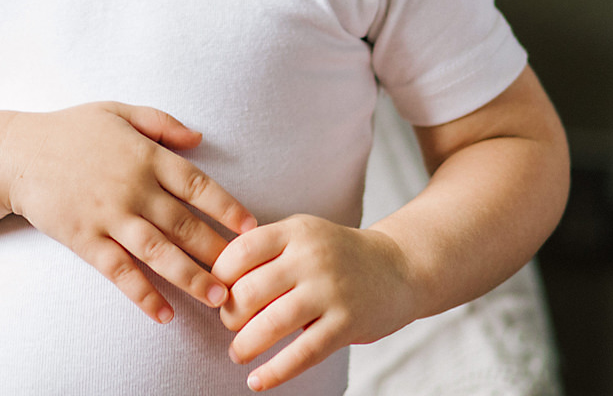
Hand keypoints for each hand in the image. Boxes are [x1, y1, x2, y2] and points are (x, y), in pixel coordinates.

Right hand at [0, 102, 258, 323]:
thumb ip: (161, 124)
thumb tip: (200, 138)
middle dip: (219, 252)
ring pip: (159, 252)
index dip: (227, 207)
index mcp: (145, 156)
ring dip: (191, 277)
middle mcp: (132, 188)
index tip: (251, 228)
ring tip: (218, 299)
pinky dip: (143, 294)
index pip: (197, 185)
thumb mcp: (118, 112)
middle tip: (245, 276)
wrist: (15, 153)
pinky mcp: (85, 240)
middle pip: (185, 224)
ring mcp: (108, 216)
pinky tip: (164, 314)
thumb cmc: (70, 130)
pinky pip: (120, 272)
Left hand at [210, 217, 416, 389]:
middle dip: (230, 313)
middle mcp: (312, 258)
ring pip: (272, 323)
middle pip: (251, 289)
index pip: (242, 250)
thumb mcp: (303, 235)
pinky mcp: (347, 324)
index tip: (216, 291)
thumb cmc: (337, 255)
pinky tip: (257, 381)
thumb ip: (266, 249)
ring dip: (246, 344)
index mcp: (295, 232)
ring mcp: (331, 292)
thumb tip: (214, 279)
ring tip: (237, 353)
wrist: (399, 269)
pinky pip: (303, 353)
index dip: (219, 274)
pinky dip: (275, 372)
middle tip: (229, 323)